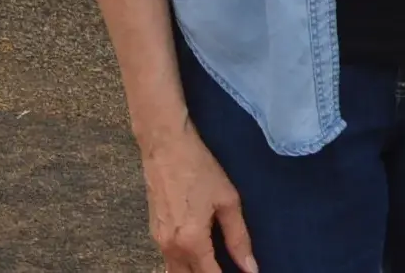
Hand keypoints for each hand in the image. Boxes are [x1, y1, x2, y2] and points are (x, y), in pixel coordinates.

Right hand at [140, 119, 255, 272]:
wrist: (164, 144)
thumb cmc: (198, 168)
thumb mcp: (227, 201)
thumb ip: (239, 238)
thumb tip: (251, 268)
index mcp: (192, 241)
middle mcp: (171, 246)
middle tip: (225, 267)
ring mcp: (158, 239)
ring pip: (175, 272)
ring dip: (193, 272)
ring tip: (212, 264)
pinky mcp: (153, 230)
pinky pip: (168, 258)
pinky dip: (182, 263)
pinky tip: (197, 255)